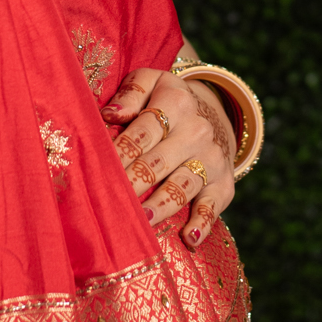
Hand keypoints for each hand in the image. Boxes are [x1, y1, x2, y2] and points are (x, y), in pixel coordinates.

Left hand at [102, 65, 235, 247]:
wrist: (215, 113)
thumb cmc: (168, 101)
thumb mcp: (152, 81)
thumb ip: (130, 93)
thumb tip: (110, 114)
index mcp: (175, 103)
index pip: (140, 133)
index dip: (118, 154)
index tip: (98, 171)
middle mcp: (196, 131)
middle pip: (158, 162)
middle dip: (133, 183)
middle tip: (110, 201)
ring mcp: (212, 159)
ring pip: (182, 186)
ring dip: (162, 204)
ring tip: (141, 220)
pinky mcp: (224, 184)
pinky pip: (213, 207)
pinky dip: (203, 224)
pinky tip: (189, 239)